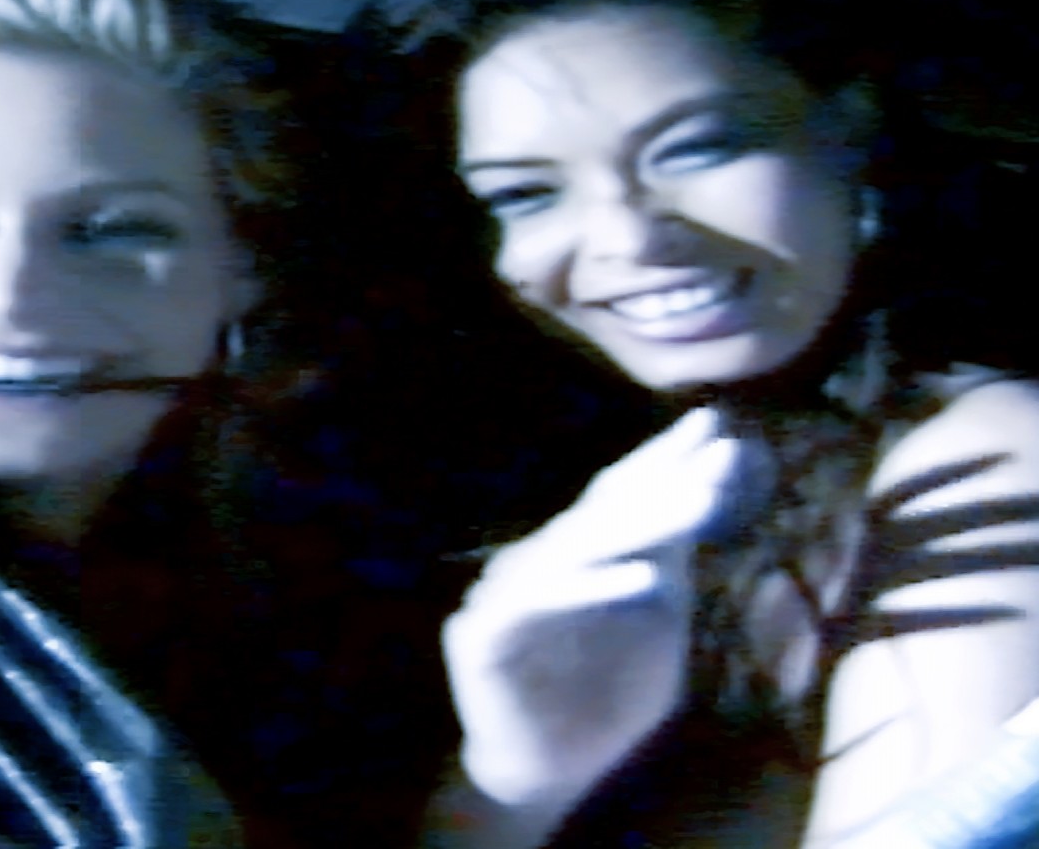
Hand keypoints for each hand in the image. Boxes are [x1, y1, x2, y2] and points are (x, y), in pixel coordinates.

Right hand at [442, 407, 761, 809]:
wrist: (550, 774)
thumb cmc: (606, 704)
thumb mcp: (658, 632)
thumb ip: (672, 572)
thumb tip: (700, 497)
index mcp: (576, 557)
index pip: (620, 496)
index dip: (664, 460)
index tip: (717, 427)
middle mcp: (538, 561)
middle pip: (604, 511)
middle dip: (665, 479)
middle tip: (717, 453)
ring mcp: (506, 594)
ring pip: (577, 547)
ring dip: (640, 523)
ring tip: (699, 501)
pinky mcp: (485, 634)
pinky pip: (542, 601)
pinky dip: (594, 588)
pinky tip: (647, 578)